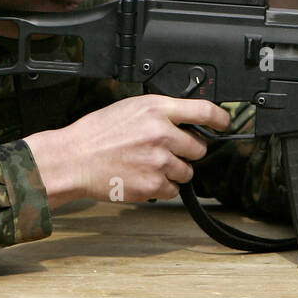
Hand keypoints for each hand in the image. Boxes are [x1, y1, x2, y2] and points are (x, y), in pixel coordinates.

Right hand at [25, 94, 228, 207]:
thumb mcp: (132, 108)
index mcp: (157, 109)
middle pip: (199, 147)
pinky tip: (143, 177)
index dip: (221, 118)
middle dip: (186, 151)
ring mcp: (159, 160)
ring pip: (188, 171)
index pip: (205, 110)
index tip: (224, 124)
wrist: (73, 159)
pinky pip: (173, 189)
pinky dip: (162, 186)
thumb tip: (188, 119)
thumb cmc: (98, 133)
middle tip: (165, 150)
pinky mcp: (153, 184)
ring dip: (174, 170)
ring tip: (148, 164)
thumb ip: (162, 112)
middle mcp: (162, 133)